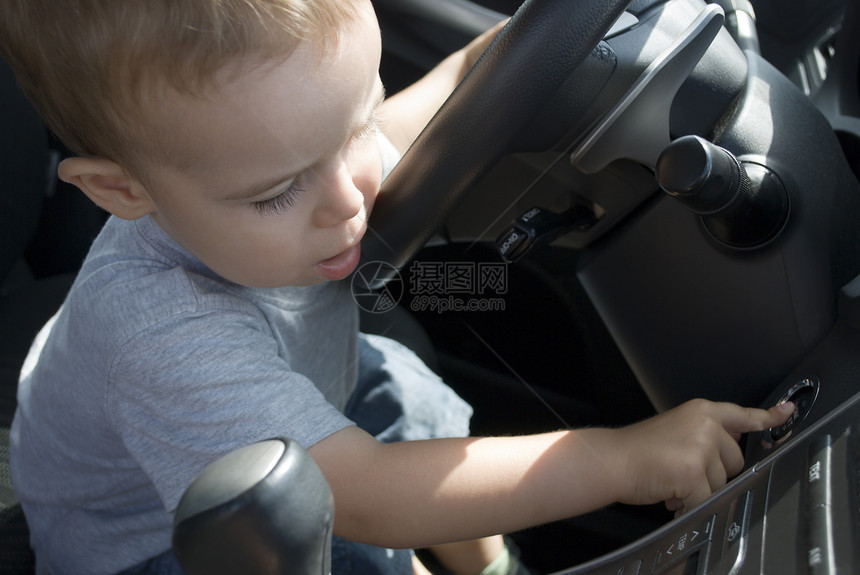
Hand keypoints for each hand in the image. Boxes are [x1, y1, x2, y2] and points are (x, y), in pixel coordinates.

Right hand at [609, 399, 793, 515]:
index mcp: (701, 411)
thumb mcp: (676, 428)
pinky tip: (671, 495)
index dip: (768, 417)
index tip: (787, 412)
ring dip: (699, 490)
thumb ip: (704, 435)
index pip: (743, 414)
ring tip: (671, 481)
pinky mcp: (694, 472)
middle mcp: (706, 425)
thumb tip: (727, 453)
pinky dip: (689, 504)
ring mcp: (702, 448)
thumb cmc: (637, 449)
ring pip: (721, 483)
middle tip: (682, 470)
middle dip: (713, 473)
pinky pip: (706, 500)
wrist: (612, 460)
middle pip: (735, 461)